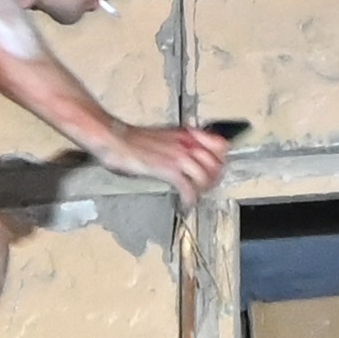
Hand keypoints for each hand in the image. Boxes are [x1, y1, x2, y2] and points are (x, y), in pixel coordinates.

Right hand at [100, 124, 232, 199]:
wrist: (116, 138)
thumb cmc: (133, 139)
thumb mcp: (164, 136)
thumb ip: (179, 144)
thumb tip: (188, 156)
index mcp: (187, 135)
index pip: (220, 145)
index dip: (221, 160)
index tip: (215, 171)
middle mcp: (187, 144)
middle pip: (217, 164)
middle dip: (214, 179)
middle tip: (205, 188)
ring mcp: (179, 156)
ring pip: (206, 176)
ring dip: (203, 190)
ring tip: (195, 196)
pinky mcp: (168, 169)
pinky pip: (189, 187)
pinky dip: (190, 198)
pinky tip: (185, 202)